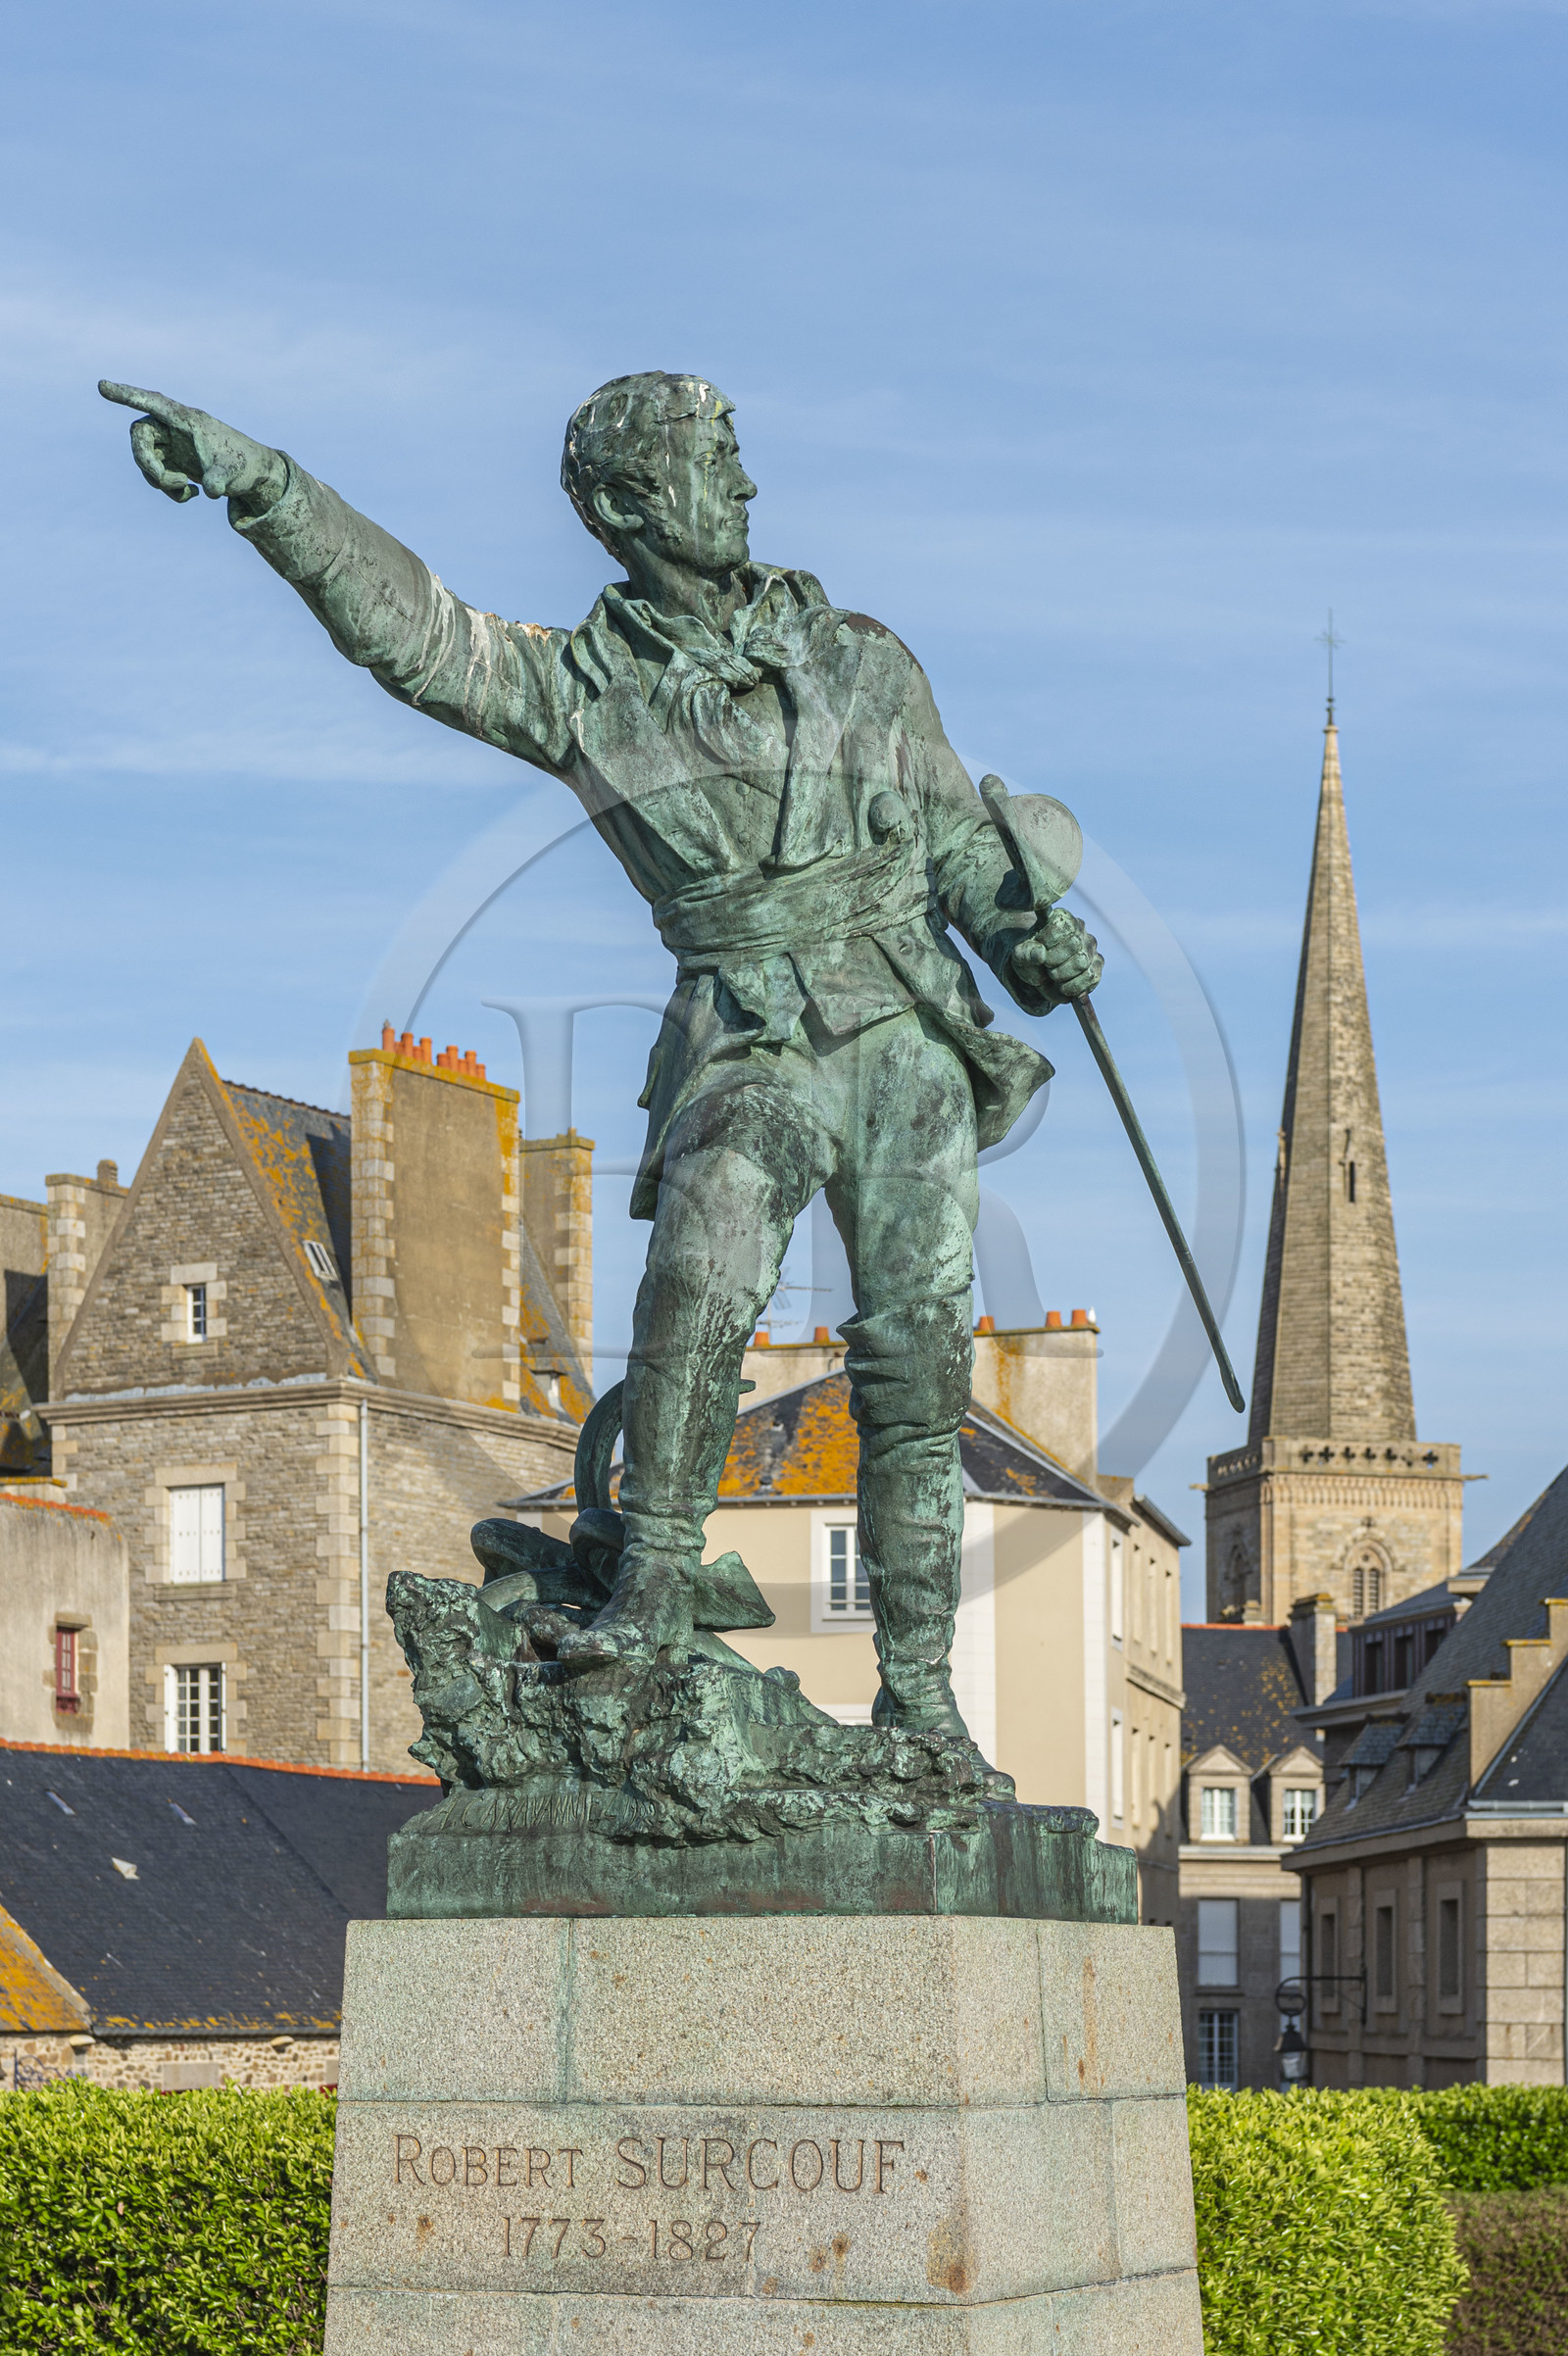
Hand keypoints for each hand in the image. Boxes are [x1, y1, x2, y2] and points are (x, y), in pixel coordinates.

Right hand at [98, 381, 287, 513]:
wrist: (252, 474)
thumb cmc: (244, 465)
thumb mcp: (234, 473)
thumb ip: (220, 479)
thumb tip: (212, 490)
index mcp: (187, 419)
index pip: (153, 402)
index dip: (127, 395)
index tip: (101, 386)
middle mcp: (174, 428)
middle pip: (140, 436)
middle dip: (148, 464)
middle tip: (172, 484)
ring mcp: (171, 444)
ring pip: (146, 458)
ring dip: (159, 481)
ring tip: (187, 492)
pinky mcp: (172, 460)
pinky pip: (156, 474)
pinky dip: (168, 489)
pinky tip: (193, 495)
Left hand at [1009, 904, 1102, 1003]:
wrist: (1040, 975)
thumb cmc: (1030, 959)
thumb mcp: (1020, 956)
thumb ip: (1025, 953)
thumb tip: (1040, 954)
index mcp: (1060, 918)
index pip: (1059, 927)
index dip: (1046, 943)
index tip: (1038, 951)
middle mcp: (1080, 928)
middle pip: (1074, 944)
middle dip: (1054, 961)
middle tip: (1046, 966)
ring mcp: (1090, 946)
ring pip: (1082, 961)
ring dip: (1063, 975)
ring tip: (1054, 976)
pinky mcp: (1097, 963)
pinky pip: (1091, 976)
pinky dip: (1074, 986)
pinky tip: (1064, 986)